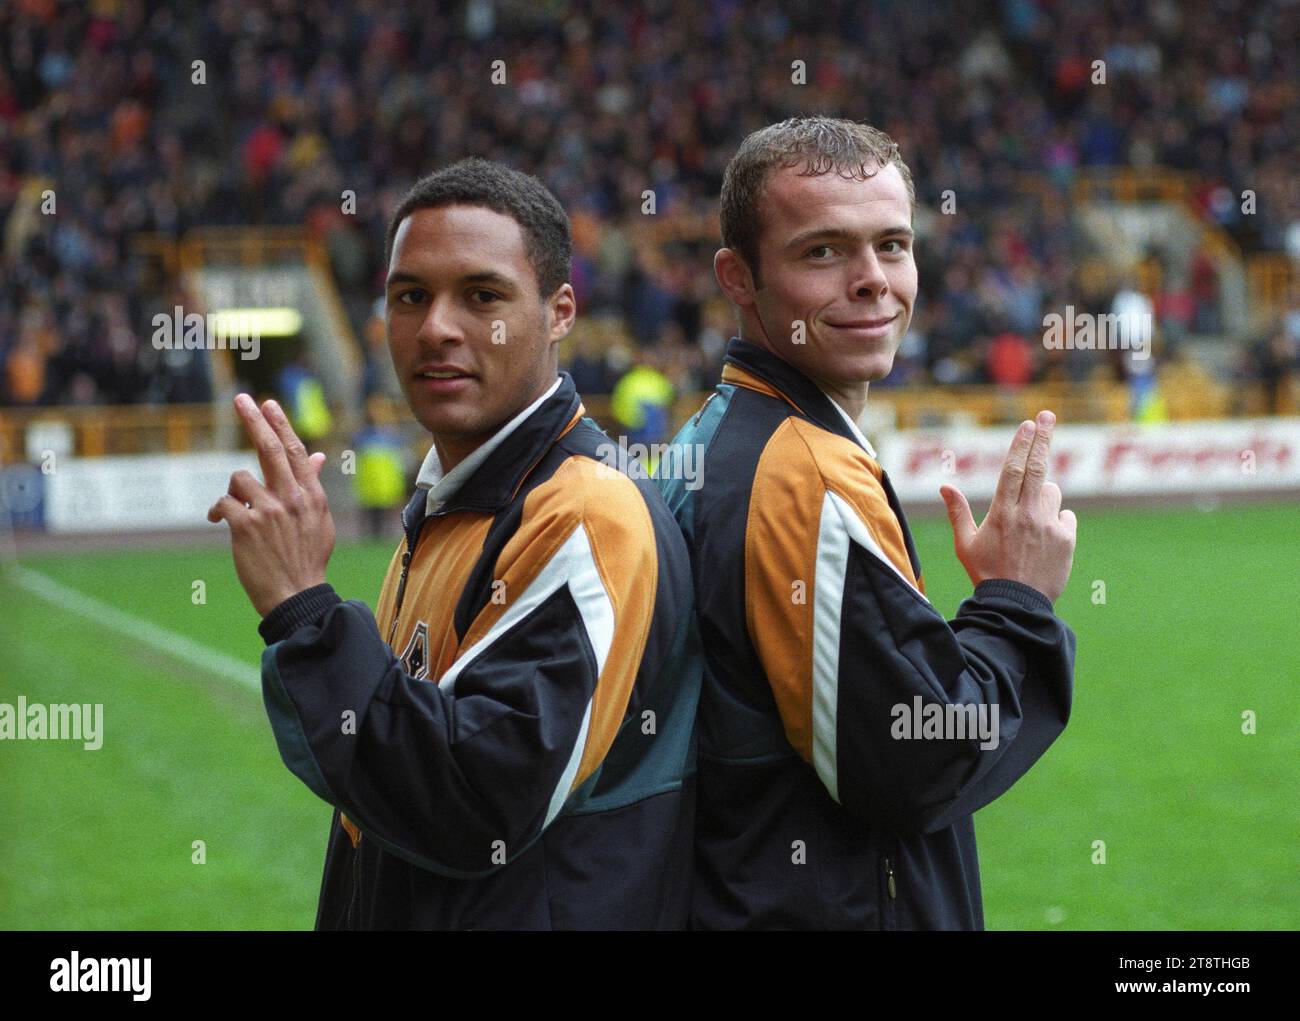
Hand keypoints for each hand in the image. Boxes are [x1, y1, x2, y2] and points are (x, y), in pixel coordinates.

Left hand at [208, 394, 335, 615]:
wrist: (297, 596)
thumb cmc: (307, 560)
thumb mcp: (319, 521)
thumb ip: (313, 486)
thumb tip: (319, 456)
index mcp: (312, 497)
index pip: (296, 452)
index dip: (280, 425)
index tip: (269, 404)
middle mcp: (293, 498)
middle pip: (270, 449)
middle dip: (255, 421)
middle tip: (241, 400)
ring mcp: (270, 511)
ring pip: (239, 479)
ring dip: (233, 492)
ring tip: (235, 511)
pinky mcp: (246, 526)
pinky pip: (222, 503)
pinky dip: (215, 510)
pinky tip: (216, 521)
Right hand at [939, 410, 1076, 603]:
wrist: (1016, 605)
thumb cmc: (987, 573)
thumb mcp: (966, 544)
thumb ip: (958, 512)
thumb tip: (945, 486)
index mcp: (1001, 513)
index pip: (1013, 469)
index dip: (1021, 444)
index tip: (1029, 424)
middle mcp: (1027, 514)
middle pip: (1038, 467)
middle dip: (1043, 439)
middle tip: (1048, 416)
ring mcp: (1049, 526)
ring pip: (1052, 493)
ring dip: (1044, 497)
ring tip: (1031, 521)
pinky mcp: (1067, 539)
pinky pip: (1065, 517)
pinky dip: (1057, 521)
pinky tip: (1044, 539)